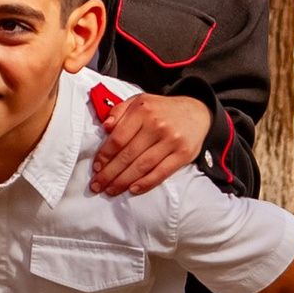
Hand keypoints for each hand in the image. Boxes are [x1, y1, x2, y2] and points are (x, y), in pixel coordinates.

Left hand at [88, 91, 212, 195]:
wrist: (197, 112)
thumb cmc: (161, 110)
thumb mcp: (139, 102)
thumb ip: (119, 111)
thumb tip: (105, 127)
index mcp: (142, 110)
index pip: (118, 138)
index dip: (104, 155)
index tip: (96, 168)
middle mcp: (157, 125)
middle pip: (128, 155)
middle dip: (110, 173)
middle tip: (97, 186)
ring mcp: (171, 140)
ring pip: (142, 166)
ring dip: (123, 181)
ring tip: (111, 190)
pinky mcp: (183, 153)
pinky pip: (161, 172)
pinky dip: (146, 183)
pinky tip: (132, 189)